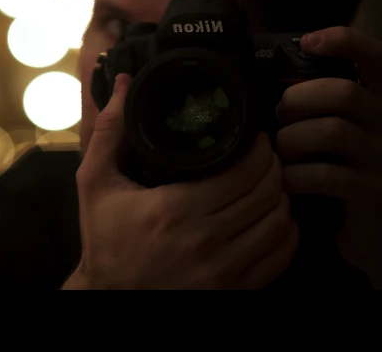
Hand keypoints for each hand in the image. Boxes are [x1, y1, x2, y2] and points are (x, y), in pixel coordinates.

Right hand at [64, 73, 298, 289]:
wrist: (107, 296)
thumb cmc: (103, 239)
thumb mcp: (95, 181)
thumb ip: (110, 131)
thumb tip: (124, 85)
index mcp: (175, 209)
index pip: (244, 172)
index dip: (259, 149)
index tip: (255, 137)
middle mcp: (205, 241)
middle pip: (268, 194)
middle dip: (273, 167)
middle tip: (265, 155)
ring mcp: (224, 271)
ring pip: (279, 224)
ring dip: (281, 197)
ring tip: (269, 182)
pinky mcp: (233, 291)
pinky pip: (279, 257)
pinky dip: (286, 233)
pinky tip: (273, 218)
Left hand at [275, 26, 381, 287]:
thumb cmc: (350, 183)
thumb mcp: (342, 141)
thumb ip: (319, 114)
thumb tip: (264, 92)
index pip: (377, 58)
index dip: (344, 41)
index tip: (307, 41)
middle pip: (343, 92)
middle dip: (297, 99)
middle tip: (278, 117)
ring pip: (331, 131)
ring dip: (291, 140)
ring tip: (280, 154)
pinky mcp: (375, 194)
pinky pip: (325, 175)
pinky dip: (295, 177)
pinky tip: (287, 183)